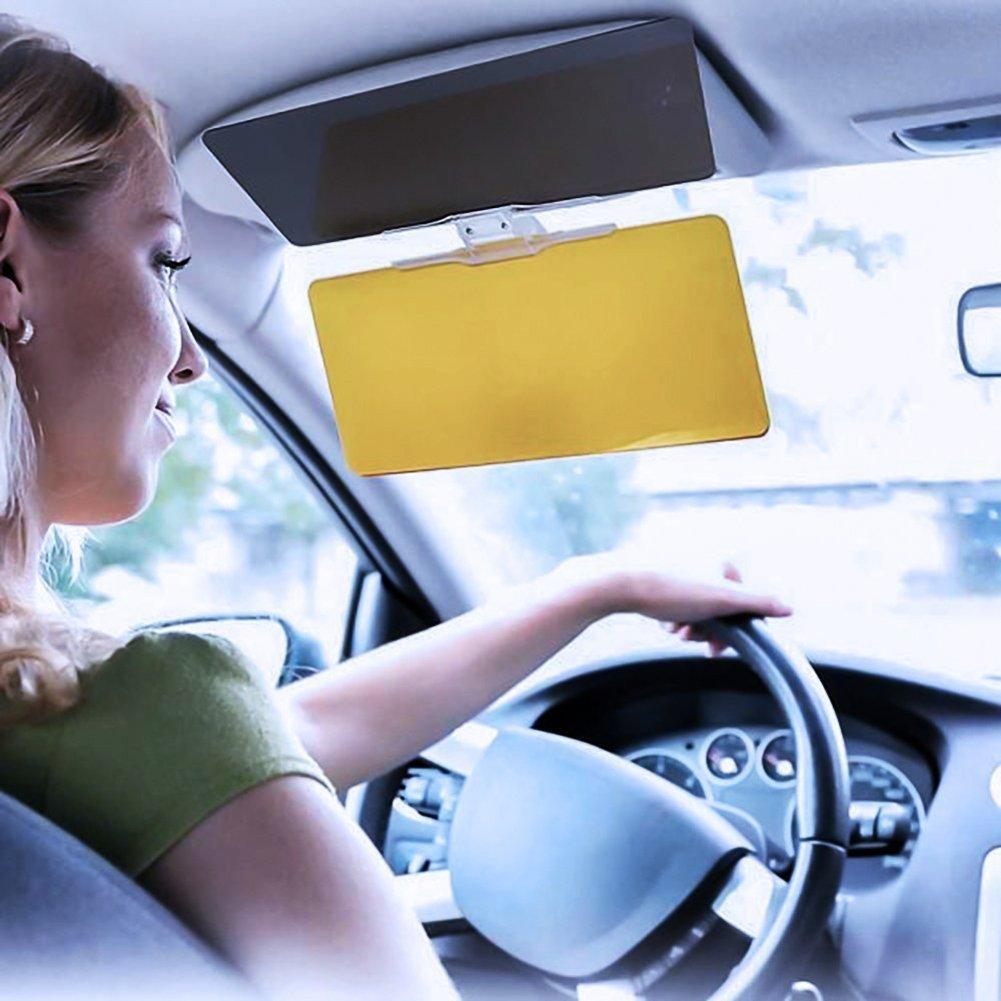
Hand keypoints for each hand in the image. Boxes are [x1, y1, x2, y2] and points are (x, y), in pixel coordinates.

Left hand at [664, 563, 786, 655]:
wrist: (626, 587)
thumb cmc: (674, 591)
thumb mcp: (721, 599)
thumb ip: (757, 602)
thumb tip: (789, 608)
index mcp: (724, 568)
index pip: (743, 610)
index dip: (733, 632)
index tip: (717, 646)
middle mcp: (707, 568)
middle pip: (721, 615)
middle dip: (706, 631)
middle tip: (690, 635)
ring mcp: (687, 578)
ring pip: (699, 616)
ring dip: (689, 628)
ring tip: (675, 626)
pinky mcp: (667, 588)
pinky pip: (679, 612)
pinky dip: (673, 621)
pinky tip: (664, 622)